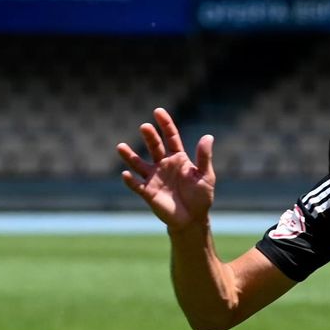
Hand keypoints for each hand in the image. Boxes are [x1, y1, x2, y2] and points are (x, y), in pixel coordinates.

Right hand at [117, 108, 215, 231]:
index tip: (158, 111)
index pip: (170, 137)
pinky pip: (136, 185)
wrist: (193, 218)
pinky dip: (130, 180)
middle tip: (145, 127)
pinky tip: (126, 174)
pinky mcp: (148, 192)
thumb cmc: (200, 196)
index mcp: (178, 158)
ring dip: (129, 156)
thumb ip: (204, 157)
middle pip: (154, 147)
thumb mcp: (206, 176)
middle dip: (149, 137)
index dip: (165, 124)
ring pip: (138, 164)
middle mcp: (163, 165)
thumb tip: (208, 136)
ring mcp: (154, 178)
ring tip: (121, 147)